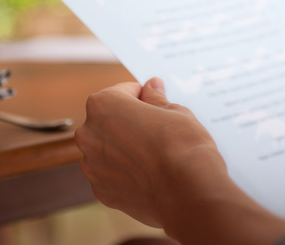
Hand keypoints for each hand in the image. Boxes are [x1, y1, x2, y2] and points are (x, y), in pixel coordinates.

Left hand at [76, 78, 284, 243]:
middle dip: (134, 119)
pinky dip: (131, 171)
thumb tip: (151, 88)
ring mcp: (96, 167)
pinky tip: (158, 173)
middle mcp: (91, 136)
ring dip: (131, 146)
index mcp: (104, 107)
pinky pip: (116, 173)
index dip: (145, 96)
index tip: (163, 101)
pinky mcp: (107, 193)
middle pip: (112, 120)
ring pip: (112, 148)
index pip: (122, 91)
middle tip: (166, 125)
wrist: (193, 196)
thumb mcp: (177, 111)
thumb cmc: (187, 148)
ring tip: (164, 151)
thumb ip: (157, 99)